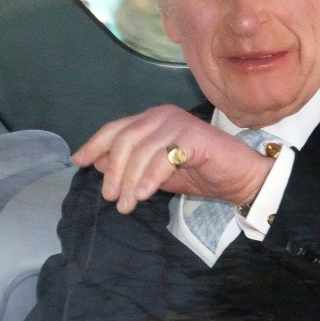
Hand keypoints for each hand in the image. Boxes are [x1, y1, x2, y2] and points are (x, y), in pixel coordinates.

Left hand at [71, 105, 274, 214]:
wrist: (241, 178)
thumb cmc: (201, 173)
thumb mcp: (158, 172)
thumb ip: (132, 166)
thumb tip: (100, 164)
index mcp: (152, 119)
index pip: (116, 128)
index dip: (95, 144)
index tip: (78, 162)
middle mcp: (163, 115)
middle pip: (124, 139)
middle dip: (113, 170)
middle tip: (110, 197)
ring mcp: (178, 123)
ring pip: (141, 150)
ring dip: (129, 180)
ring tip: (126, 205)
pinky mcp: (194, 137)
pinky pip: (163, 158)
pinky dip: (149, 178)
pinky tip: (142, 195)